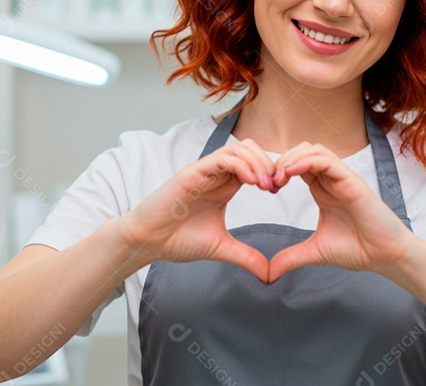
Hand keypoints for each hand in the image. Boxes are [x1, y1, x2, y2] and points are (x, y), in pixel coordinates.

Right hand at [121, 139, 276, 282]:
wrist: (147, 242)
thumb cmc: (177, 240)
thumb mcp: (221, 248)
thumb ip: (246, 257)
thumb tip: (269, 275)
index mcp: (224, 186)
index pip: (254, 164)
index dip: (271, 172)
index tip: (278, 191)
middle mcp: (215, 174)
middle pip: (250, 149)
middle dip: (268, 163)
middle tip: (276, 186)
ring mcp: (204, 172)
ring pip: (238, 149)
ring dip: (257, 162)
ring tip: (266, 185)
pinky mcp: (192, 173)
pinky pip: (221, 159)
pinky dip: (241, 165)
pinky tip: (252, 182)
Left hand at [266, 142, 418, 282]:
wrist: (385, 256)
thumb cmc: (360, 249)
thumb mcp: (315, 252)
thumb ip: (291, 258)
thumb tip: (268, 273)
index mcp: (323, 190)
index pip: (297, 165)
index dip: (278, 171)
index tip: (267, 189)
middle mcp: (331, 180)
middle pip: (302, 151)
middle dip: (281, 161)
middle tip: (269, 182)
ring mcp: (342, 178)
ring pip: (314, 150)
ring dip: (292, 158)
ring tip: (279, 177)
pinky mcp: (352, 181)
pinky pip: (327, 160)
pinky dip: (306, 161)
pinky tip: (291, 172)